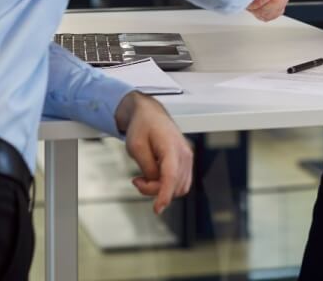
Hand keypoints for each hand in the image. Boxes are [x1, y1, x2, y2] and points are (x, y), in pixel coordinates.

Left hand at [113, 91, 193, 214]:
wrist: (150, 114)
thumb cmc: (142, 126)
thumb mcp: (135, 147)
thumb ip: (147, 167)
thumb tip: (156, 182)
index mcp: (171, 146)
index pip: (171, 176)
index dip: (164, 195)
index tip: (157, 209)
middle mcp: (184, 152)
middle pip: (174, 185)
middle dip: (154, 189)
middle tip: (137, 180)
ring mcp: (187, 157)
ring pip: (179, 187)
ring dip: (161, 188)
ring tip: (144, 177)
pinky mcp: (186, 161)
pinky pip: (181, 182)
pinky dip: (168, 185)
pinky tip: (154, 177)